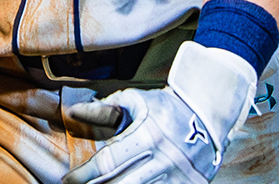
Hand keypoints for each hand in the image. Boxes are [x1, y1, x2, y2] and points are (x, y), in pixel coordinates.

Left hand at [60, 42, 255, 183]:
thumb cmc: (165, 105)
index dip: (85, 173)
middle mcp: (165, 159)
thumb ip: (104, 109)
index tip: (68, 179)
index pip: (109, 161)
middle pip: (122, 183)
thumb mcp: (135, 101)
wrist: (210, 112)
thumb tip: (72, 113)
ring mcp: (180, 176)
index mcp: (148, 136)